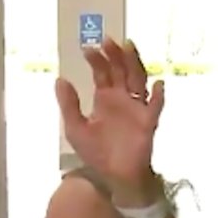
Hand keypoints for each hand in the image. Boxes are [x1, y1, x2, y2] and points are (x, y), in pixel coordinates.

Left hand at [55, 38, 164, 205]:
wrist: (112, 176)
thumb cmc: (96, 153)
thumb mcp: (75, 128)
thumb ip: (68, 105)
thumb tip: (60, 79)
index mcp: (105, 99)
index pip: (102, 73)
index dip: (97, 60)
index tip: (87, 49)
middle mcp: (122, 99)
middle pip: (121, 70)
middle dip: (115, 55)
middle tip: (108, 40)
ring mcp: (136, 108)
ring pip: (138, 80)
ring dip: (134, 64)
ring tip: (128, 48)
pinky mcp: (147, 122)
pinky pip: (155, 107)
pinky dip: (157, 96)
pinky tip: (157, 86)